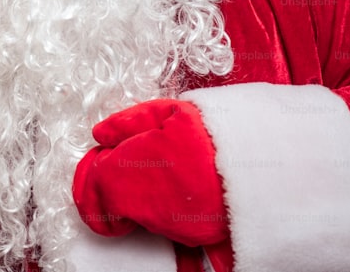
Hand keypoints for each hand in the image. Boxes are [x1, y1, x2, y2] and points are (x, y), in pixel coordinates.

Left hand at [72, 99, 227, 246]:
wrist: (258, 166)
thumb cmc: (212, 134)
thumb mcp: (167, 112)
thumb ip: (127, 123)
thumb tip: (100, 133)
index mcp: (128, 171)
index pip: (92, 184)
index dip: (92, 173)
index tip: (101, 162)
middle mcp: (142, 205)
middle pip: (110, 203)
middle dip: (113, 187)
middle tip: (130, 167)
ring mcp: (165, 224)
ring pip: (135, 214)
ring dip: (138, 197)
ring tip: (162, 173)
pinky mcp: (188, 237)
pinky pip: (163, 225)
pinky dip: (162, 210)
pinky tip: (176, 191)